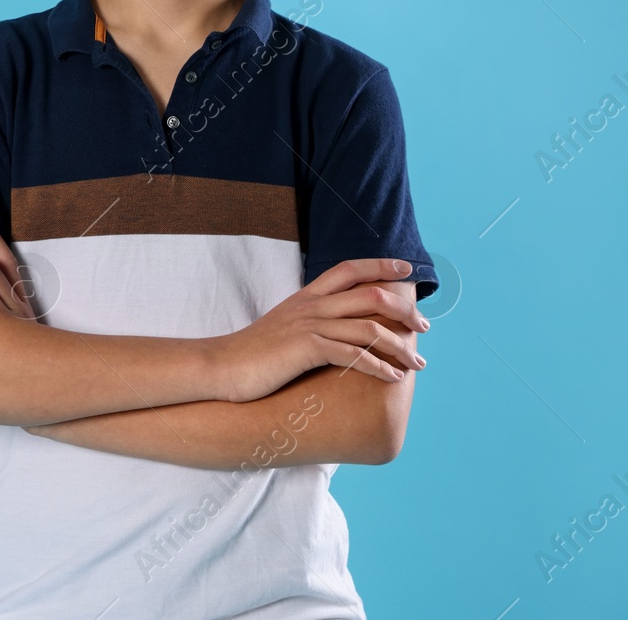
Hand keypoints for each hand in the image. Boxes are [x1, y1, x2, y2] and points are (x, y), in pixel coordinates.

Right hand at [213, 258, 430, 402]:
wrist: (219, 365)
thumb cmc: (251, 354)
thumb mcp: (282, 328)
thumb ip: (307, 322)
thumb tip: (332, 329)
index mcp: (305, 297)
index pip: (348, 269)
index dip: (380, 265)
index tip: (406, 271)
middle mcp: (310, 306)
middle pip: (370, 294)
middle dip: (405, 310)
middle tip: (423, 328)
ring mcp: (308, 326)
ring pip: (369, 327)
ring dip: (400, 346)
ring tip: (417, 364)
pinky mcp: (305, 350)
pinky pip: (353, 355)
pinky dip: (379, 367)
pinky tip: (392, 377)